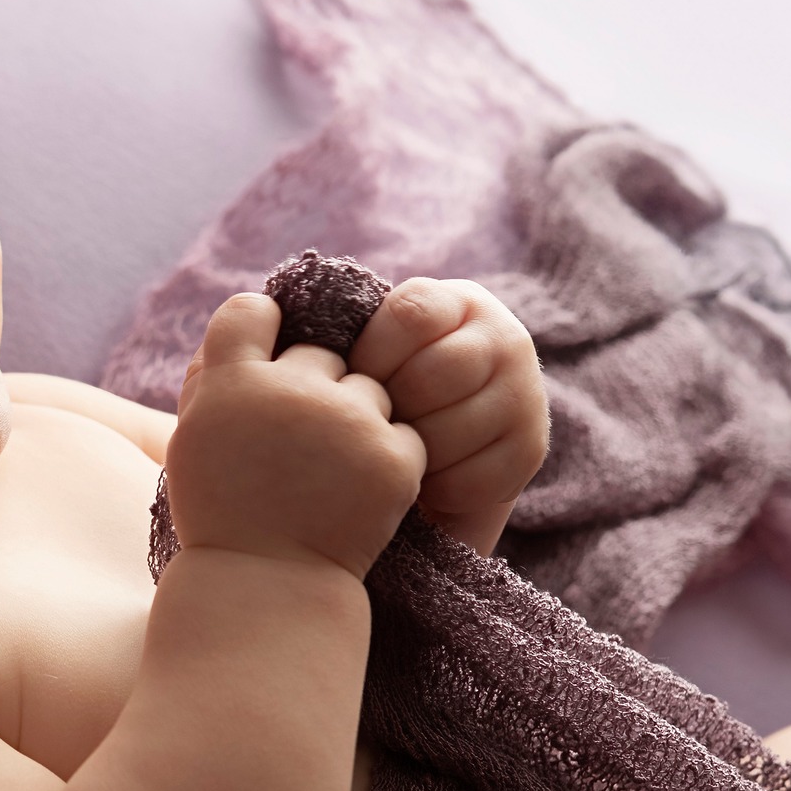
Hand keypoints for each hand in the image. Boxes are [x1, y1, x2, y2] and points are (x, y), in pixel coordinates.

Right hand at [167, 293, 426, 579]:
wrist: (267, 583)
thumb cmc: (220, 513)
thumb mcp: (192, 439)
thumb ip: (214, 377)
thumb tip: (254, 319)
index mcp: (230, 383)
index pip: (250, 310)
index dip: (261, 326)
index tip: (264, 352)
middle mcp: (291, 391)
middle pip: (319, 353)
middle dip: (314, 386)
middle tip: (300, 440)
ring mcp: (348, 422)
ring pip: (369, 387)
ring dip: (356, 417)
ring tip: (331, 468)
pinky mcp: (394, 458)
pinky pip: (403, 430)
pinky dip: (387, 456)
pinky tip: (358, 489)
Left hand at [347, 278, 547, 554]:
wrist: (407, 484)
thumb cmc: (358, 415)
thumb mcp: (345, 365)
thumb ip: (322, 337)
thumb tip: (259, 311)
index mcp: (452, 301)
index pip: (412, 313)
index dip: (372, 356)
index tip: (353, 384)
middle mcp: (502, 335)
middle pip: (437, 371)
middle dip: (393, 410)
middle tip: (374, 430)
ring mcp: (525, 391)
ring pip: (454, 425)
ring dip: (412, 453)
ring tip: (393, 457)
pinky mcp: (531, 448)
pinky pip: (475, 475)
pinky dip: (437, 489)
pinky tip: (422, 485)